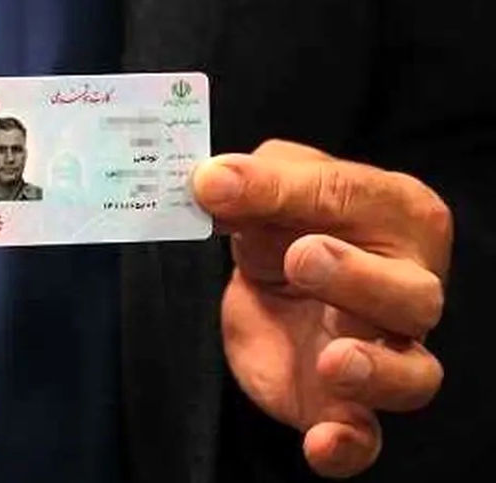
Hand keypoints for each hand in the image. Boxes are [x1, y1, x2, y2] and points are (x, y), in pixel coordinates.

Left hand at [194, 140, 450, 477]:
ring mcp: (385, 352)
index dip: (287, 190)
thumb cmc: (287, 228)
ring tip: (333, 360)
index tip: (218, 187)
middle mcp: (407, 287)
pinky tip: (321, 442)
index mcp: (395, 214)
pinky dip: (347, 445)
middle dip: (359, 278)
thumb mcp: (263, 195)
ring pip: (414, 372)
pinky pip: (366, 438)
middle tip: (302, 259)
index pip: (354, 196)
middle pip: (411, 293)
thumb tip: (211, 181)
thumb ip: (248, 185)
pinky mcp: (348, 406)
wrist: (272, 288)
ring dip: (376, 369)